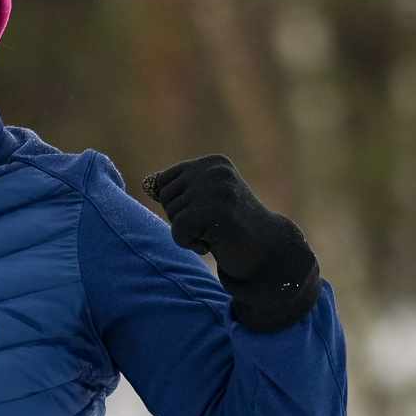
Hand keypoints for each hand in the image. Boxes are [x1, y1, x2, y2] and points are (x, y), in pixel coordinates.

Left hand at [140, 154, 321, 332]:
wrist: (267, 252)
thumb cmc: (232, 228)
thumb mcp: (205, 201)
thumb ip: (180, 190)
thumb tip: (148, 183)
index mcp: (213, 162)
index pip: (166, 181)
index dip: (179, 205)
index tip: (206, 214)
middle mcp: (216, 170)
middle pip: (167, 197)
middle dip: (182, 219)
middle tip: (212, 227)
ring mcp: (218, 190)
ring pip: (173, 215)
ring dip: (189, 233)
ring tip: (215, 234)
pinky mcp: (217, 212)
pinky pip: (179, 231)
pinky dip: (190, 244)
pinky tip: (214, 244)